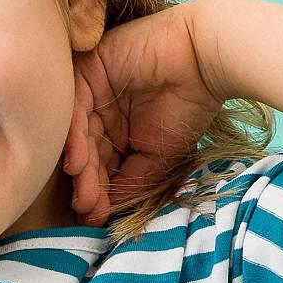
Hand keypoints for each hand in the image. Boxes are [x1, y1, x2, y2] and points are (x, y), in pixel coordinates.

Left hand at [63, 1, 226, 224]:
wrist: (207, 65)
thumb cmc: (189, 108)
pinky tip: (78, 163)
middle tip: (87, 210)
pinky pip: (75, 107)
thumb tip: (102, 212)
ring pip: (77, 134)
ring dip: (79, 167)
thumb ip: (129, 180)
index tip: (96, 218)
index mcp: (115, 130)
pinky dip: (75, 137)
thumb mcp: (157, 157)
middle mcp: (100, 111)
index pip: (98, 164)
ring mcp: (92, 90)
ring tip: (83, 194)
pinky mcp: (90, 69)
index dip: (97, 193)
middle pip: (85, 152)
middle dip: (86, 184)